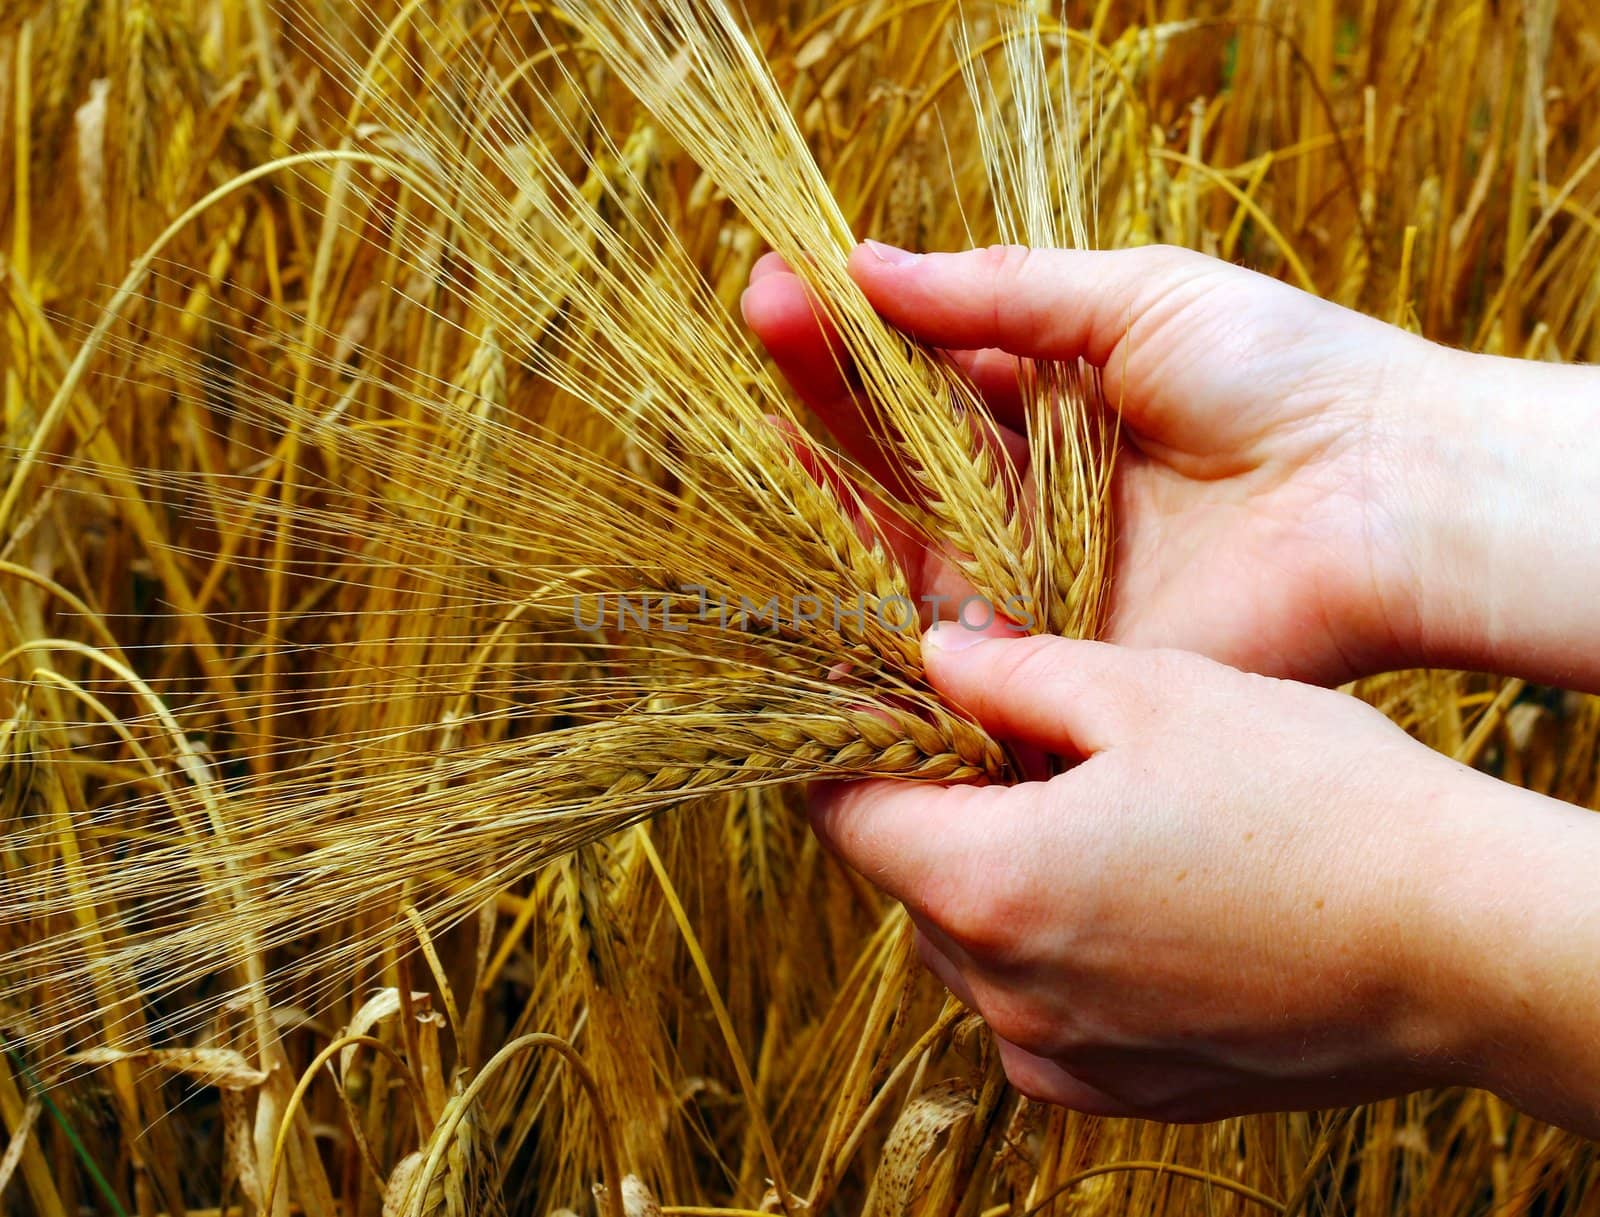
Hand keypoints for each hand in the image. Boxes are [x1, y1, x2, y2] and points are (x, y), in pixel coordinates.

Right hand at [744, 242, 1599, 689]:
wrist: (1381, 492)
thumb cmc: (1281, 375)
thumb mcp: (1135, 297)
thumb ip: (1000, 294)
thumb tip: (867, 265)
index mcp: (1052, 405)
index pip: (921, 373)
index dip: (852, 331)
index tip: (782, 286)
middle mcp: (1029, 495)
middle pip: (898, 451)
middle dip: (824, 389)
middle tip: (757, 317)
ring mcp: (1034, 576)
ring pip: (902, 539)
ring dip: (830, 489)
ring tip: (765, 429)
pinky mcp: (1052, 651)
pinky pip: (945, 637)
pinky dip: (876, 606)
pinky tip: (807, 556)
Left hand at [810, 627, 1599, 1129]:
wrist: (1457, 942)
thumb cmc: (1310, 800)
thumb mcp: (1150, 695)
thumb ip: (1012, 675)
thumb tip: (932, 654)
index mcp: (990, 887)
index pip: (849, 818)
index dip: (846, 752)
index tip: (867, 707)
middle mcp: (1007, 995)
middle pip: (909, 880)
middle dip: (932, 806)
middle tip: (996, 738)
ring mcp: (1065, 1056)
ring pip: (970, 947)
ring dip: (992, 876)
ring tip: (1076, 808)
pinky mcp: (1125, 1088)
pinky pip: (1036, 1011)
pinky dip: (1048, 947)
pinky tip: (1124, 892)